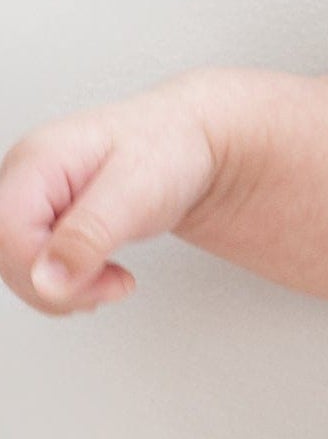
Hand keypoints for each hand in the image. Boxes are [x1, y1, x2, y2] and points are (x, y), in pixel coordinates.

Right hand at [0, 87, 222, 315]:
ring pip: (19, 267)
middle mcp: (28, 179)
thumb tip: (46, 280)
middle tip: (113, 283)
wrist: (198, 148)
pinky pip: (38, 267)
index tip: (102, 279)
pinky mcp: (51, 221)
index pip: (9, 229)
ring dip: (64, 291)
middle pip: (8, 254)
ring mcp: (36, 201)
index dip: (44, 267)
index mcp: (39, 160)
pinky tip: (99, 276)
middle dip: (59, 286)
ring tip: (112, 279)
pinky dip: (68, 286)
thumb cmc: (172, 151)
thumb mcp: (137, 192)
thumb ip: (88, 235)